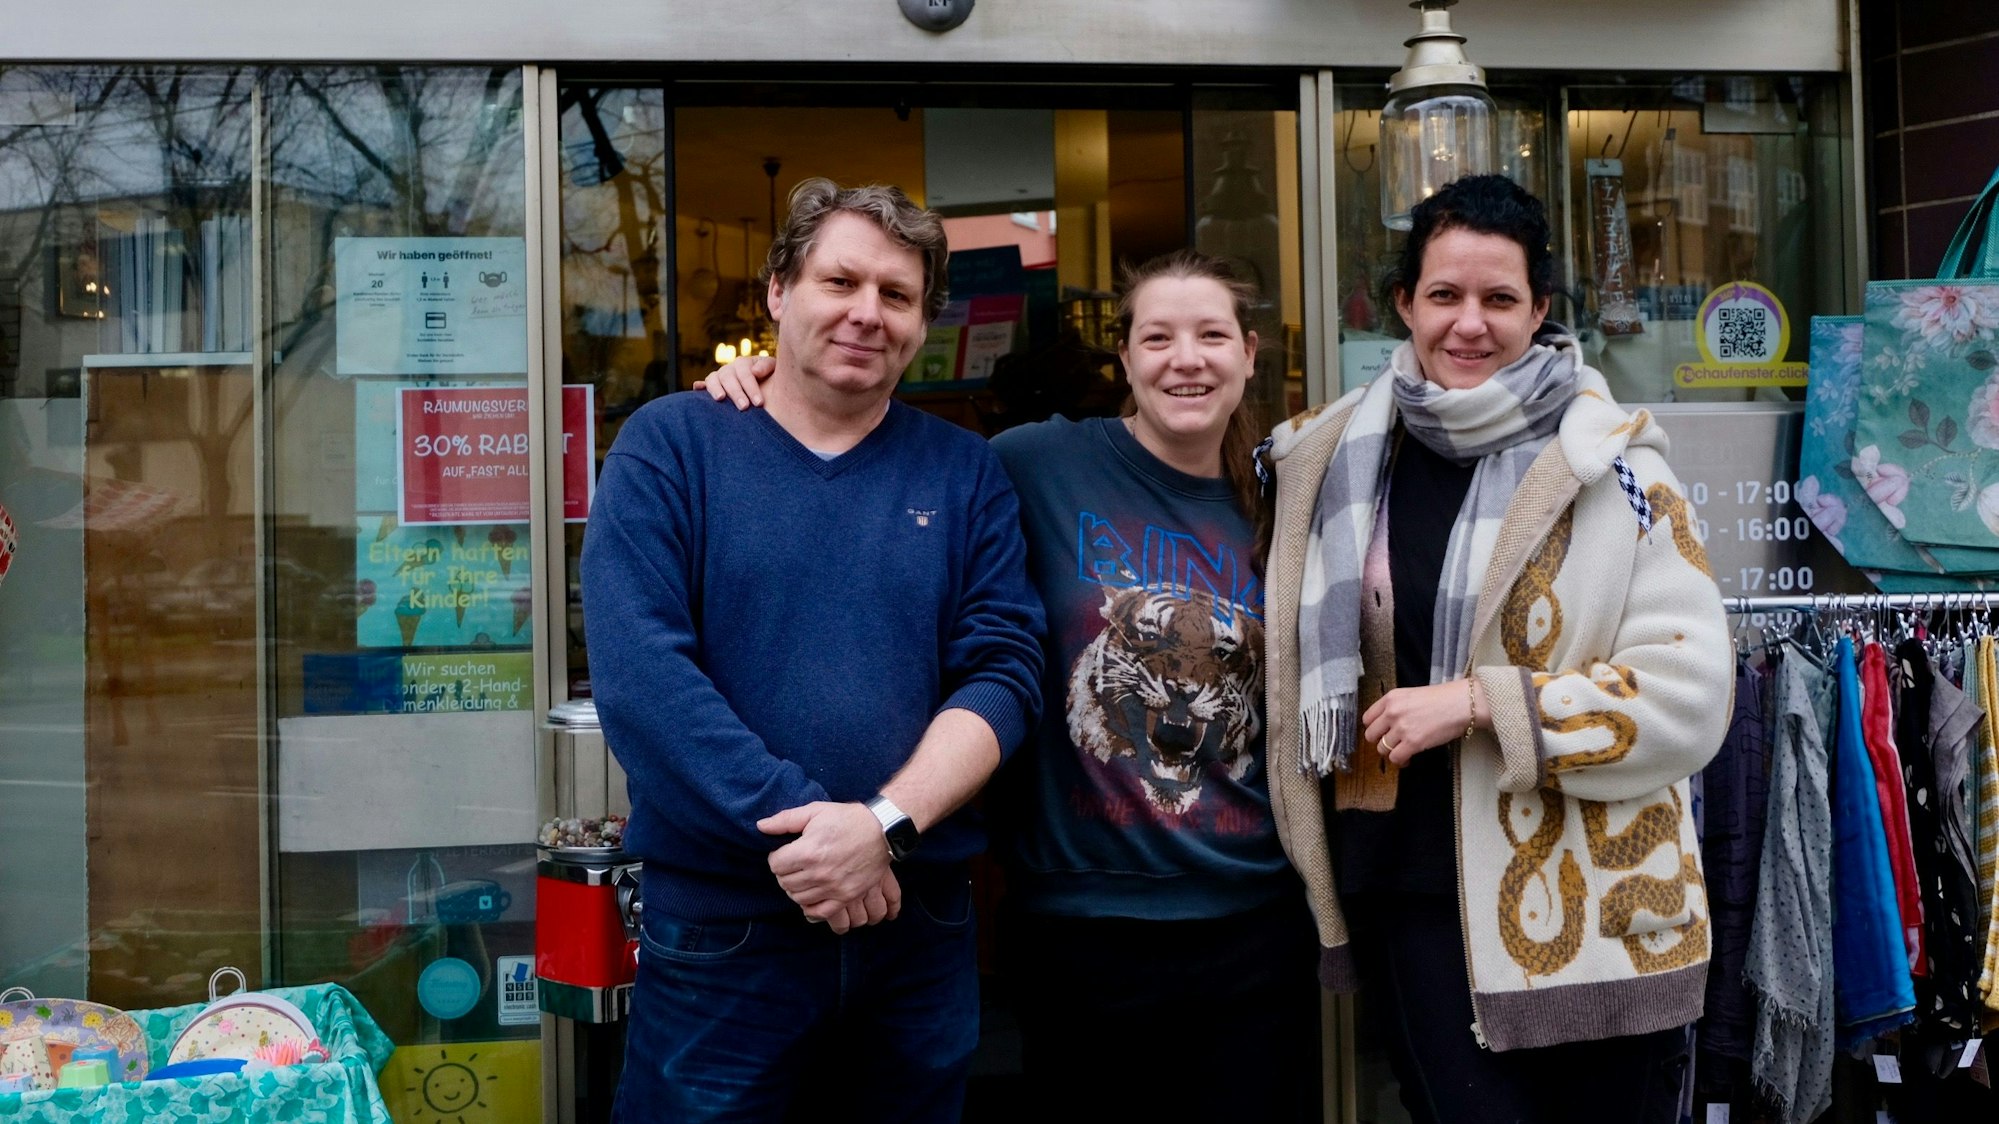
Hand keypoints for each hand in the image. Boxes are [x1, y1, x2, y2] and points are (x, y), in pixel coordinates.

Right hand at [693, 354, 776, 409]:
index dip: (752, 388)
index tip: (759, 403)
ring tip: (720, 398)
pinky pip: (702, 386)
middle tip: (744, 407)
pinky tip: (696, 389)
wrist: (766, 388)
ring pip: (712, 379)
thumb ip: (767, 367)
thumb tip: (755, 372)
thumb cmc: (771, 379)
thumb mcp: (774, 370)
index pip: (746, 374)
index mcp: (744, 364)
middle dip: (736, 392)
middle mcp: (729, 369)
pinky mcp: (712, 387)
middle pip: (728, 377)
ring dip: (715, 388)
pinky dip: (699, 387)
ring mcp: (718, 378)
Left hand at [758, 801, 893, 931]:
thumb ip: (785, 820)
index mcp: (808, 851)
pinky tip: (811, 895)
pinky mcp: (846, 896)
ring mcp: (833, 888)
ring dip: (796, 888)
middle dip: (784, 873)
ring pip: (799, 898)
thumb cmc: (847, 819)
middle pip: (785, 883)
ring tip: (803, 877)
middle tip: (793, 864)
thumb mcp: (815, 811)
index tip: (784, 853)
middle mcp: (819, 873)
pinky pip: (820, 912)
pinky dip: (810, 907)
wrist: (881, 831)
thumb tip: (761, 826)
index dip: (777, 857)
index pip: (775, 865)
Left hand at [1362, 679, 1477, 766]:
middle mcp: (1392, 712)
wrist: (1461, 704)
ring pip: (1382, 749)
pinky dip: (1401, 761)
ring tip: (1403, 751)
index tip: (1382, 732)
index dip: (1374, 728)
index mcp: (1390, 698)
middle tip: (1393, 743)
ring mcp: (1401, 728)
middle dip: (1381, 741)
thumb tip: (1386, 724)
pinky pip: (1395, 758)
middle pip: (1371, 735)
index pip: (1367, 718)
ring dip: (1392, 752)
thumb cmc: (1442, 699)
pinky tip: (1409, 758)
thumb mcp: (1411, 695)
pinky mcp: (1413, 743)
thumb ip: (1396, 707)